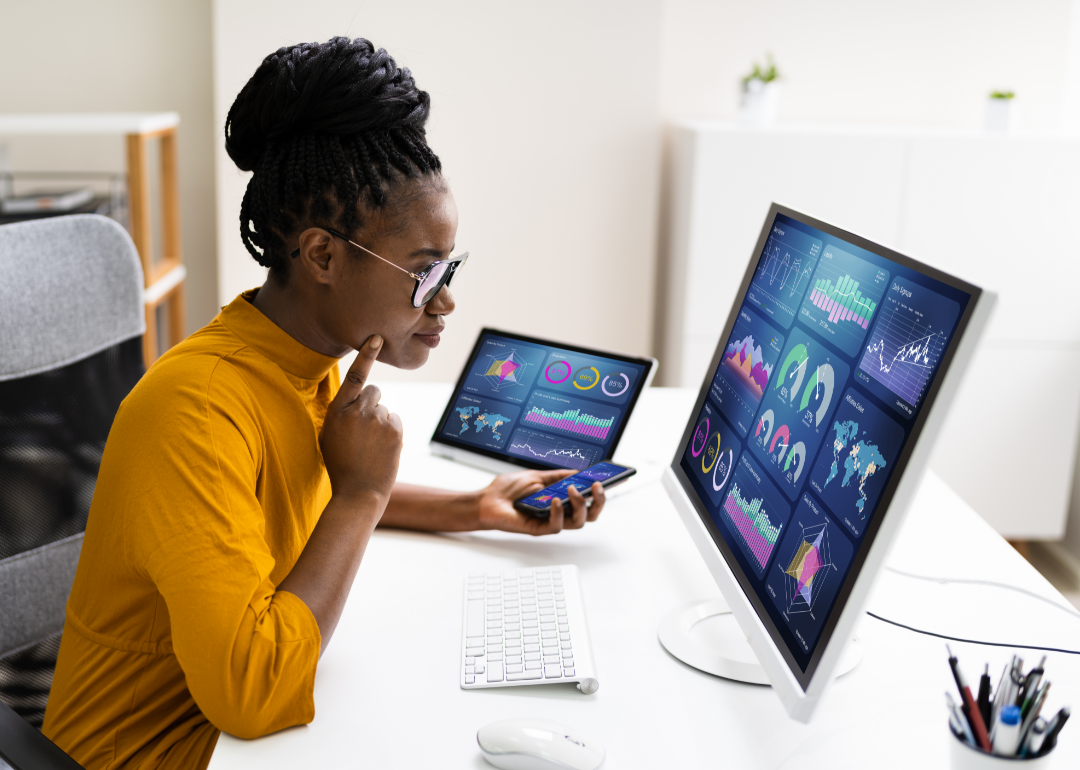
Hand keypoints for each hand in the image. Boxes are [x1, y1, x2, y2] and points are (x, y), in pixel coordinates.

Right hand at [319, 335, 402, 504]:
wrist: (359, 492)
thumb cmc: (341, 464)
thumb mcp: (329, 435)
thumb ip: (341, 413)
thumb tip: (356, 398)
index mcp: (337, 411)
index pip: (355, 377)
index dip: (366, 355)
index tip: (377, 338)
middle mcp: (358, 411)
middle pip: (374, 391)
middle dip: (372, 404)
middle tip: (364, 429)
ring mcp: (378, 420)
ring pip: (384, 408)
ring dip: (380, 421)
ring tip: (370, 445)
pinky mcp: (395, 430)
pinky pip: (395, 420)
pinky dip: (391, 431)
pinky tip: (381, 448)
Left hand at [477, 470, 605, 535]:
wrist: (487, 500)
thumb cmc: (508, 490)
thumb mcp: (537, 476)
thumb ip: (558, 476)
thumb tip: (579, 472)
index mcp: (561, 500)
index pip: (587, 500)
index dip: (602, 493)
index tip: (613, 480)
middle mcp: (559, 513)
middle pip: (589, 515)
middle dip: (599, 502)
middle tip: (596, 487)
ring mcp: (550, 522)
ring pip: (577, 523)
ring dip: (579, 505)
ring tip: (572, 491)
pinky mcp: (538, 529)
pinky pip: (556, 526)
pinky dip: (558, 513)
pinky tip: (554, 500)